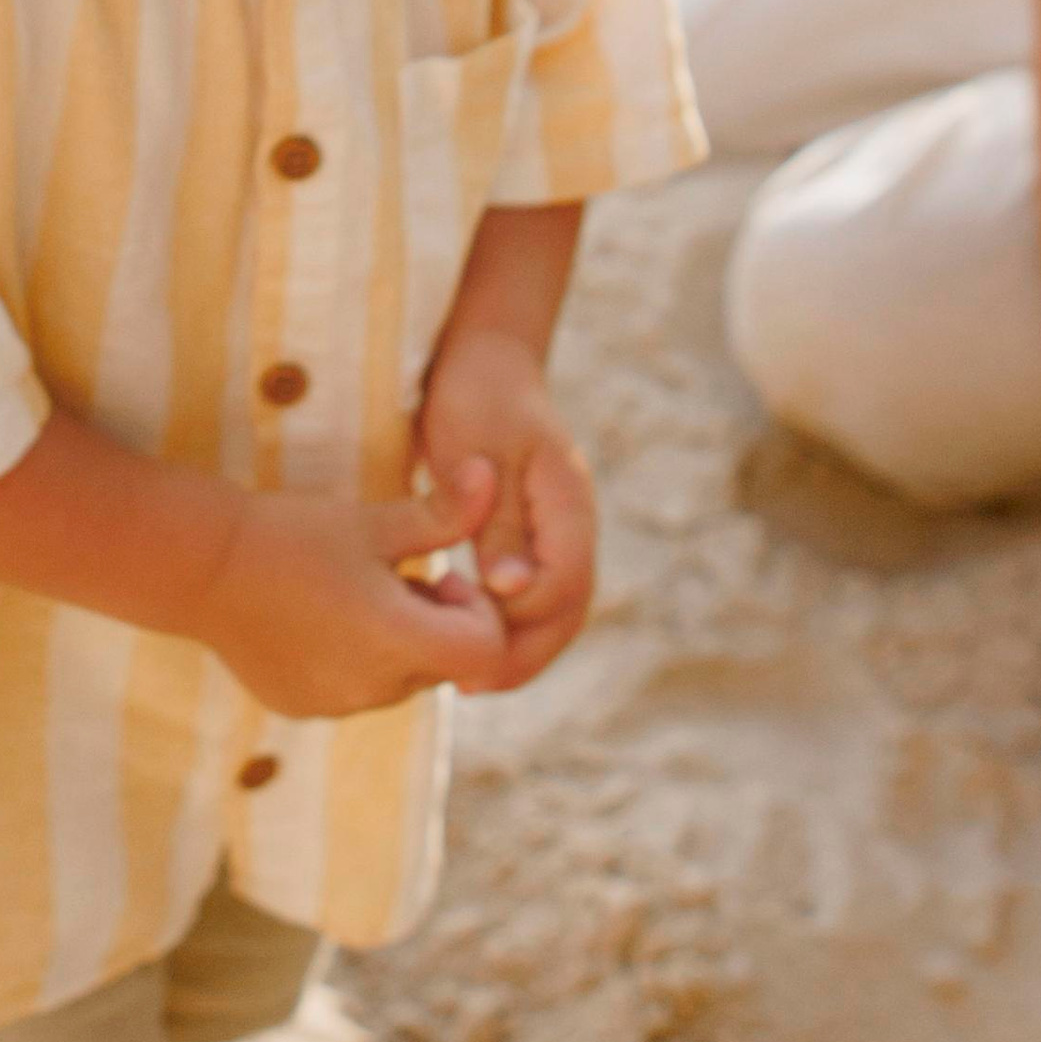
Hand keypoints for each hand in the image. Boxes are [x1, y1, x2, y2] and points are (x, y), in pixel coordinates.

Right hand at [199, 462, 516, 717]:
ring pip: (403, 680)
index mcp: (398, 641)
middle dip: (438, 623)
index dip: (478, 611)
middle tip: (397, 576)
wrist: (202, 566)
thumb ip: (444, 513)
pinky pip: (358, 690)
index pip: (486, 651)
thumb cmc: (293, 533)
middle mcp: (373, 688)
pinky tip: (319, 617)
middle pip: (446, 666)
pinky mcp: (304, 707)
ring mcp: (335, 705)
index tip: (439, 576)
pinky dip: (357, 660)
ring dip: (399, 643)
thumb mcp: (375, 522)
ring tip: (355, 593)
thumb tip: (492, 474)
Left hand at [417, 325, 596, 691]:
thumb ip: (498, 520)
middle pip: (568, 609)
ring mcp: (560, 531)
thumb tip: (511, 591)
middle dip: (525, 655)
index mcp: (568, 501)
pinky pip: (536, 594)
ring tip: (467, 679)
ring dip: (518, 648)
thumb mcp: (478, 451)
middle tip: (469, 685)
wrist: (485, 355)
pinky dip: (510, 624)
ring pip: (555, 608)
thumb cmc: (475, 394)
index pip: (563, 584)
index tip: (466, 637)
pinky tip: (467, 638)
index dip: (520, 621)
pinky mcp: (537, 536)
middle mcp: (574, 523)